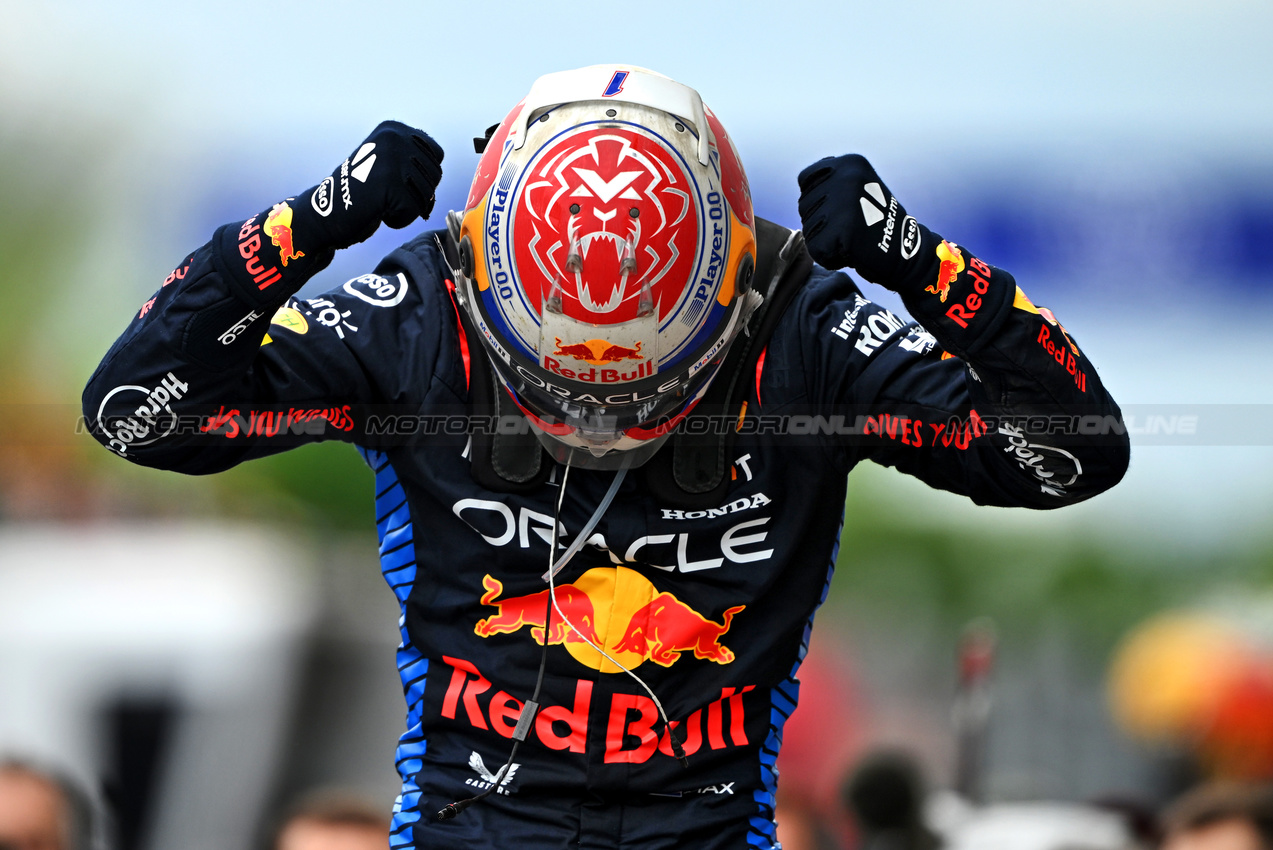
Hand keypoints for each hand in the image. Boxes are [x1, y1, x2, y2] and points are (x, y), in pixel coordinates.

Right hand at [301, 121, 444, 249]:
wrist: (326, 212)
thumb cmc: (358, 192)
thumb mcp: (385, 160)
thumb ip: (411, 157)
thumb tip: (437, 168)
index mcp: (393, 129)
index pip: (436, 154)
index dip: (424, 176)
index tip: (401, 183)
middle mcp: (394, 138)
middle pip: (435, 175)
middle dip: (416, 194)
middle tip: (387, 196)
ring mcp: (392, 160)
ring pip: (426, 194)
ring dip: (406, 208)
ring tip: (380, 202)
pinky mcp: (390, 184)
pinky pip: (414, 210)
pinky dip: (399, 219)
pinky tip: (378, 212)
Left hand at [797, 154, 925, 287]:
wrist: (905, 251)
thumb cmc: (876, 222)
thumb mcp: (857, 187)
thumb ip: (831, 182)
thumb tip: (804, 184)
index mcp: (850, 163)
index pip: (805, 179)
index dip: (816, 199)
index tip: (835, 210)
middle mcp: (845, 178)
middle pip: (804, 206)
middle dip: (821, 222)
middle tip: (851, 227)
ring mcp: (844, 203)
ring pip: (808, 229)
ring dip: (825, 240)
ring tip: (852, 238)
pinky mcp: (843, 231)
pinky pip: (817, 249)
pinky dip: (830, 257)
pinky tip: (852, 252)